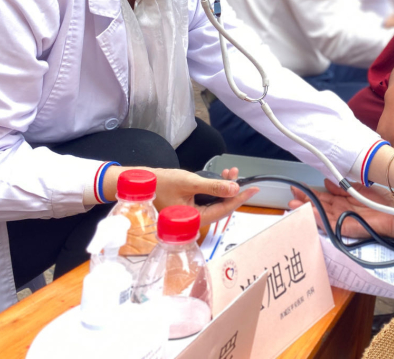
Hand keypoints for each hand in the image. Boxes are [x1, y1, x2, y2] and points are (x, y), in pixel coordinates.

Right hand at [104, 165, 258, 226]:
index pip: (223, 211)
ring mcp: (191, 214)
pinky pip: (207, 200)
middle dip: (232, 191)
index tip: (254, 189)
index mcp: (192, 220)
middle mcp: (193, 220)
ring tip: (231, 172)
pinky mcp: (189, 207)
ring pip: (215, 202)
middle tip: (239, 175)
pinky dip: (215, 189)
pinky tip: (221, 177)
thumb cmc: (160, 183)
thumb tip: (235, 189)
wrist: (139, 182)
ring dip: (224, 188)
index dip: (240, 199)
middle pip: (221, 207)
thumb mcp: (189, 182)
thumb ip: (213, 187)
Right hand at [288, 179, 393, 239]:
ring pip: (320, 215)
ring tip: (293, 205)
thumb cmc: (381, 203)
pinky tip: (309, 214)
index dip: (309, 193)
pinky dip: (318, 219)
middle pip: (318, 206)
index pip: (322, 197)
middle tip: (290, 196)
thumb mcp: (358, 189)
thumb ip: (342, 187)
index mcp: (342, 201)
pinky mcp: (345, 228)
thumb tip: (326, 181)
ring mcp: (341, 220)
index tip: (297, 188)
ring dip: (306, 210)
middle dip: (304, 201)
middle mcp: (339, 211)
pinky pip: (329, 224)